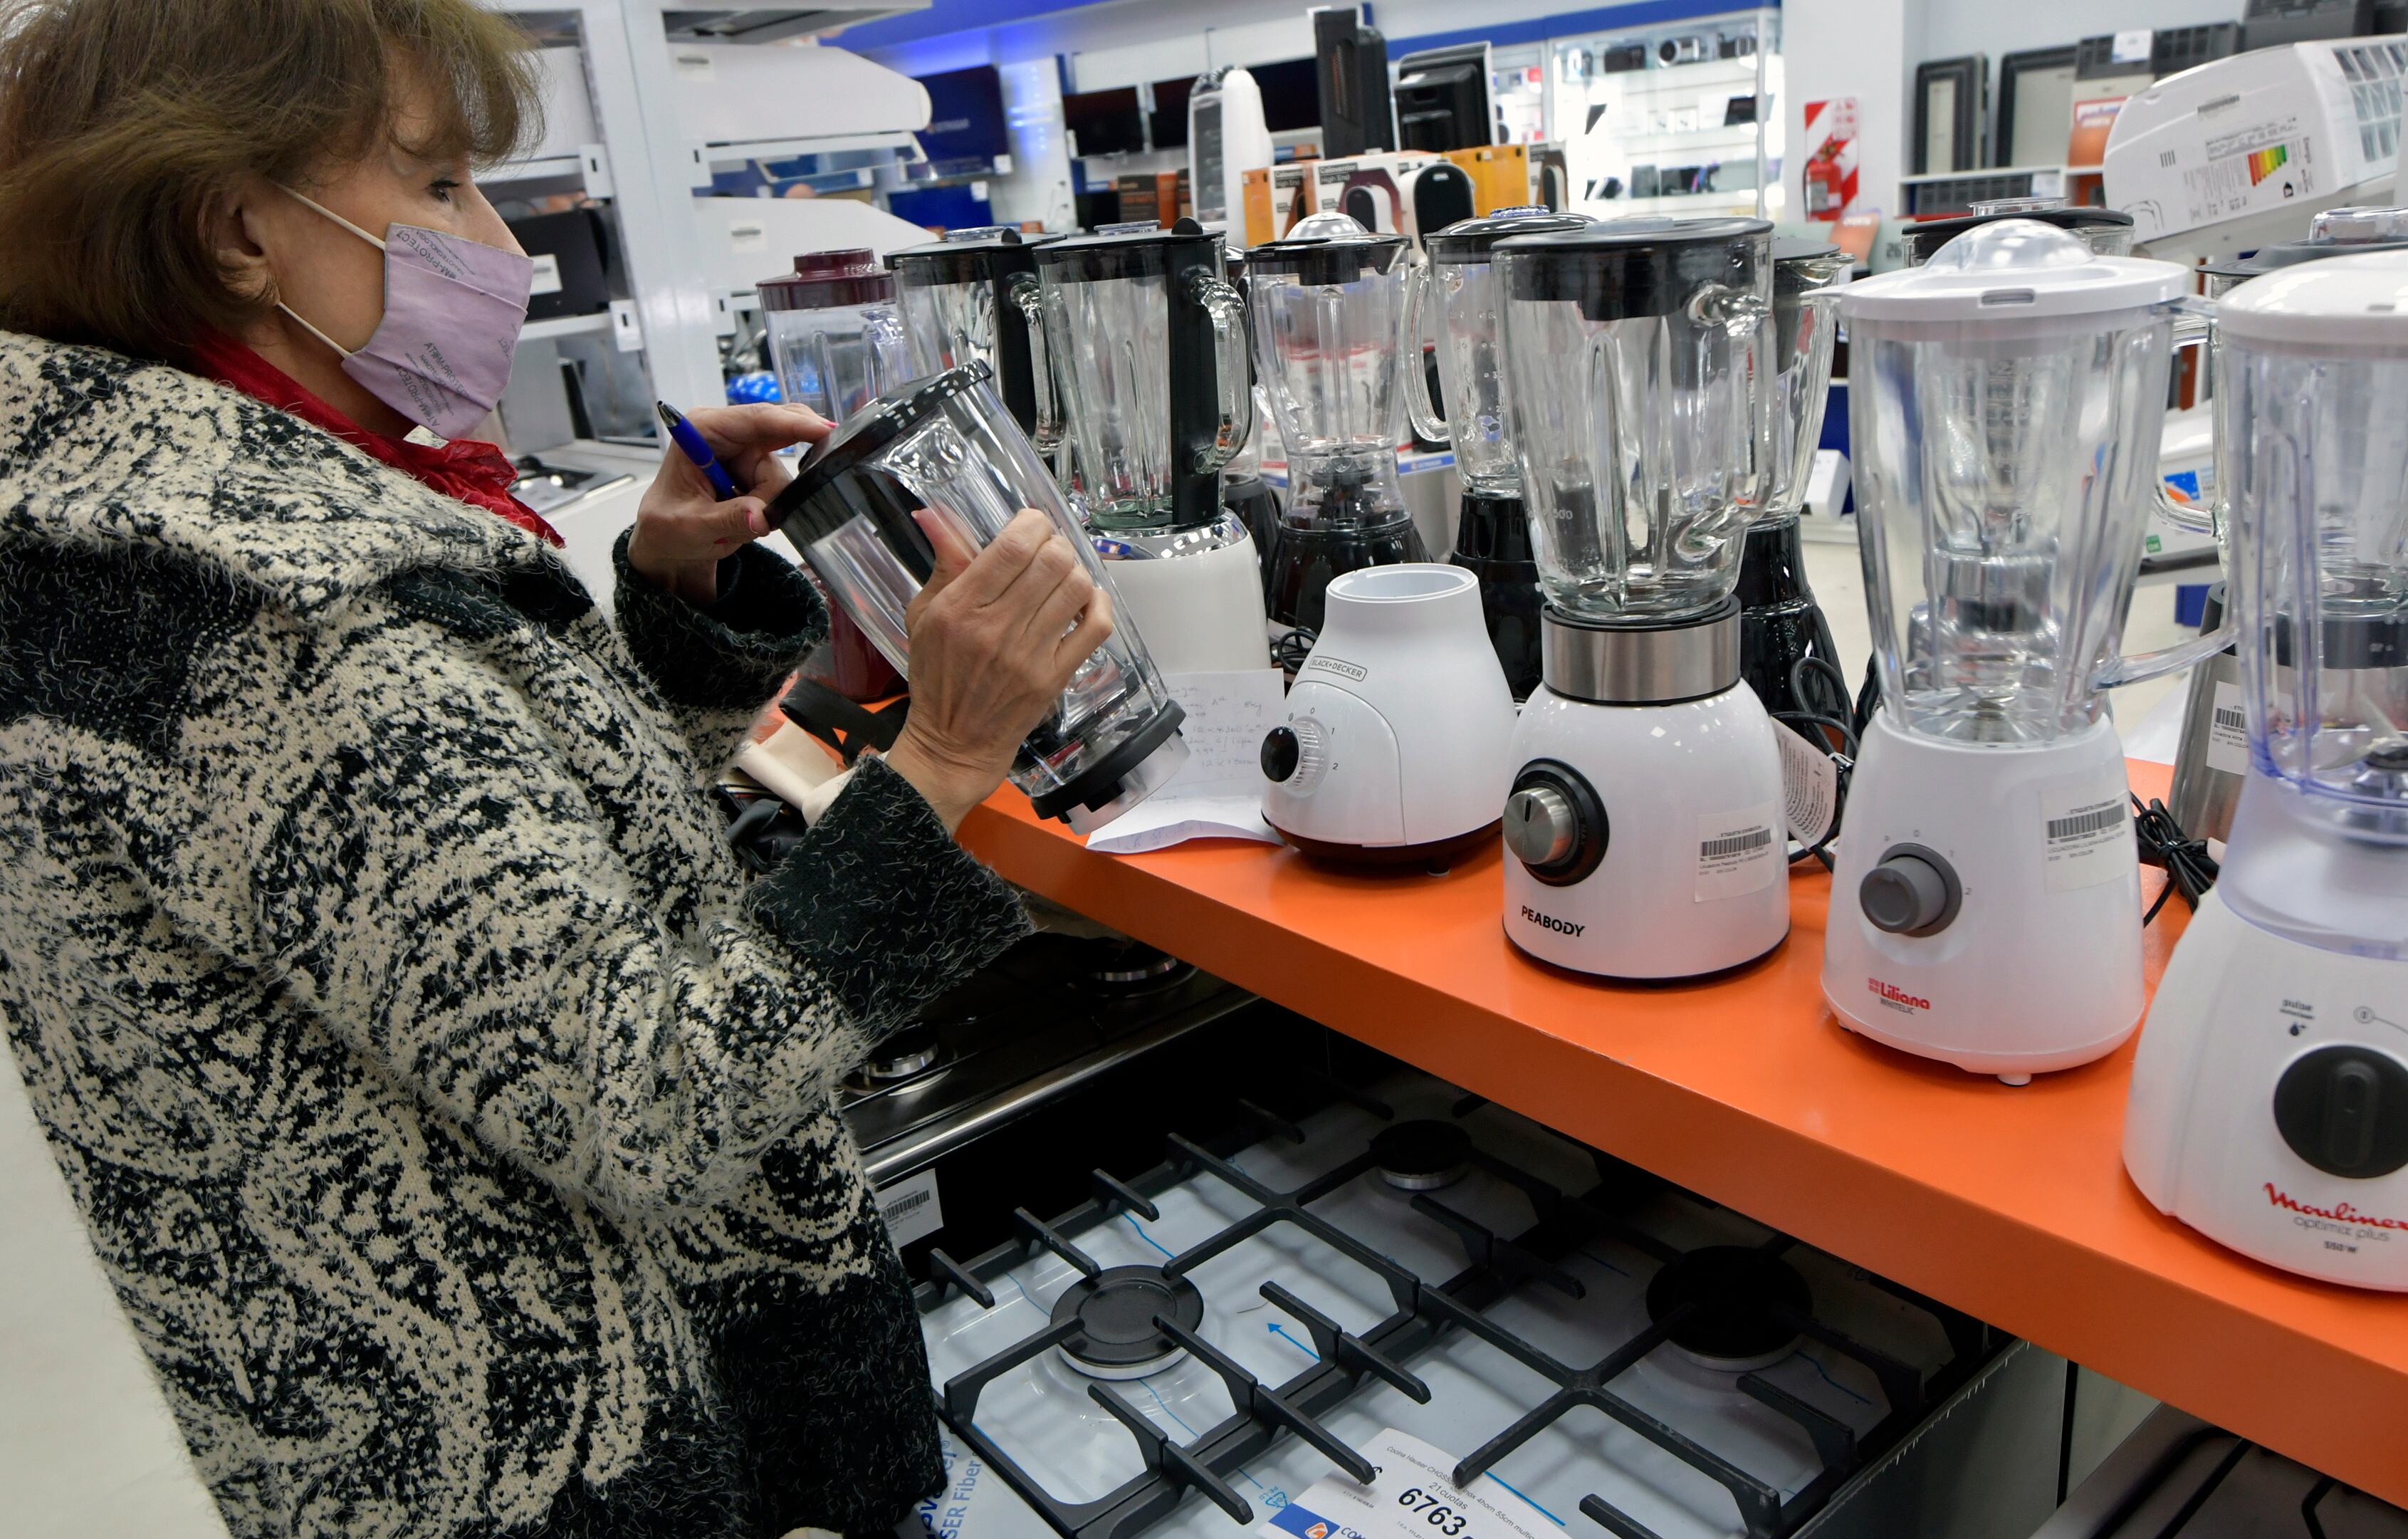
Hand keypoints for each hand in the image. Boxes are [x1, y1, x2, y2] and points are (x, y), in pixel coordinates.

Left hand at [628, 402, 830, 604]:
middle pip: (781, 441)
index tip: (826, 431)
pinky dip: (769, 508)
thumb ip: (728, 519)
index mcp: (704, 429)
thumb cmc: (668, 524)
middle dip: (771, 487)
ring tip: (733, 524)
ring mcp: (745, 448)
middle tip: (754, 514)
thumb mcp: (691, 526)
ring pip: (782, 476)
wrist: (668, 538)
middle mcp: (728, 431)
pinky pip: (782, 487)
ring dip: (765, 506)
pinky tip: (744, 516)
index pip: (758, 419)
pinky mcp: (756, 464)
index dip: (794, 424)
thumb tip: (761, 518)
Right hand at [883, 509, 1114, 833]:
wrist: (953, 743)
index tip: (1032, 525)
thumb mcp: (923, 616)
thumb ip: (943, 565)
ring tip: (1063, 576)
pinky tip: (1086, 599)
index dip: (1033, 524)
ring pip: (1076, 588)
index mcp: (958, 608)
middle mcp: (995, 629)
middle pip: (1051, 562)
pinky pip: (1096, 627)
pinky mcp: (1053, 677)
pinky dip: (1099, 603)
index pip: (1012, 548)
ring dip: (1076, 571)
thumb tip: (937, 515)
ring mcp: (1029, 655)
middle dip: (1056, 544)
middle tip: (1049, 550)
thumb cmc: (937, 677)